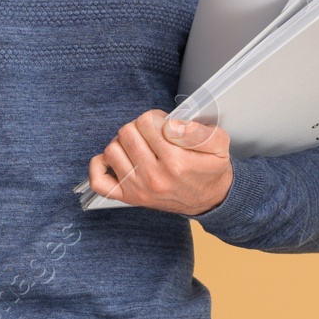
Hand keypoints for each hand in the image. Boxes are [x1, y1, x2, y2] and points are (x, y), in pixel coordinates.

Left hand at [87, 109, 232, 215]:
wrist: (210, 200)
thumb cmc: (211, 171)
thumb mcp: (219, 145)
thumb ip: (198, 132)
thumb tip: (171, 125)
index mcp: (176, 162)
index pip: (148, 122)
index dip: (156, 117)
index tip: (165, 125)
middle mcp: (154, 177)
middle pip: (127, 132)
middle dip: (140, 127)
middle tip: (153, 135)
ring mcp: (139, 189)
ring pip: (112, 149)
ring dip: (123, 143)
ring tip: (139, 145)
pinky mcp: (129, 197)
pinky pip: (99, 181)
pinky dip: (100, 166)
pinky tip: (117, 158)